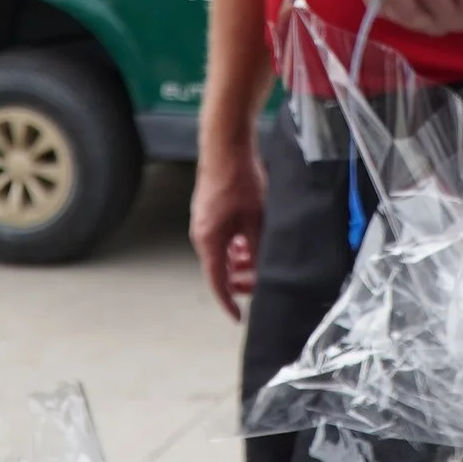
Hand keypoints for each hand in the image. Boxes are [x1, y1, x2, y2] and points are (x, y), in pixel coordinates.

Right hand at [190, 130, 266, 319]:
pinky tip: (251, 238)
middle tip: (254, 286)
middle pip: (218, 267)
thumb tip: (261, 273)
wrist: (226, 145)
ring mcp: (204, 220)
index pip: (216, 281)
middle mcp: (201, 233)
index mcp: (209, 240)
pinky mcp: (209, 208)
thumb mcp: (256, 221)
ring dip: (238, 260)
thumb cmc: (239, 180)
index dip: (228, 302)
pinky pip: (222, 236)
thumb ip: (257, 250)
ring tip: (256, 259)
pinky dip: (235, 244)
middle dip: (237, 279)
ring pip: (222, 251)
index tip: (238, 316)